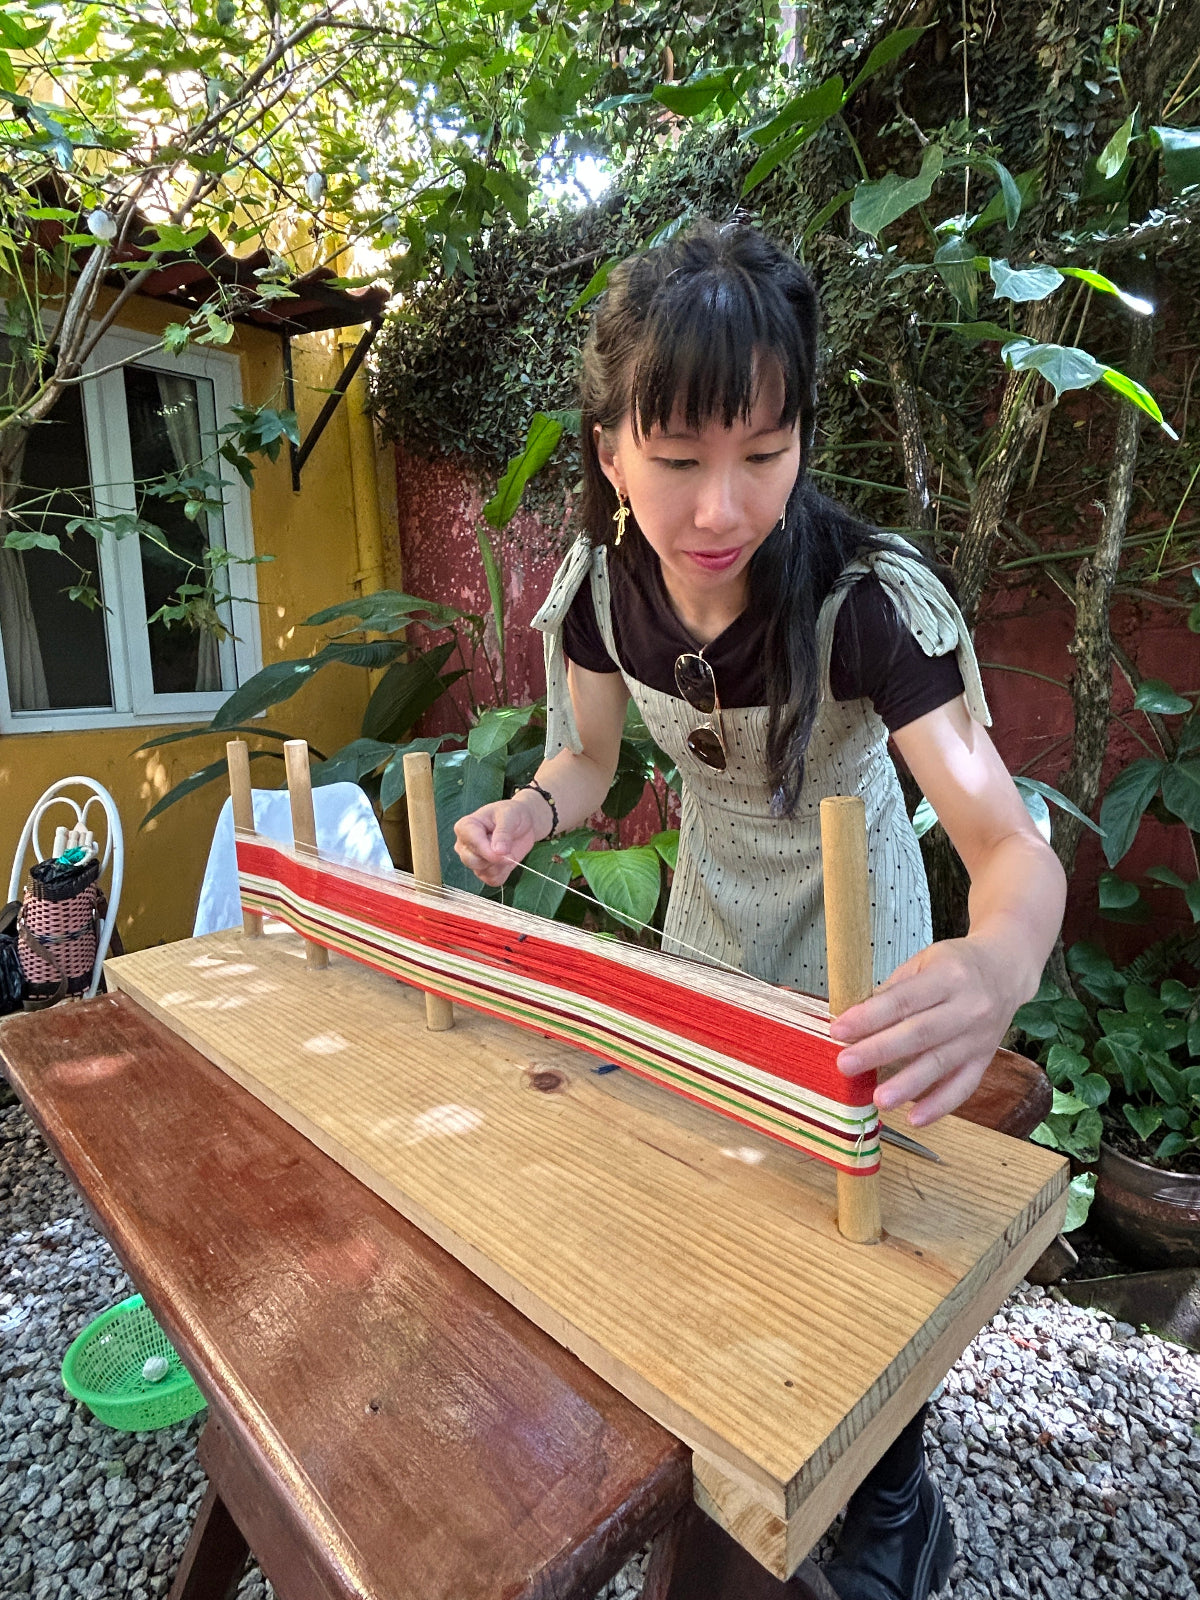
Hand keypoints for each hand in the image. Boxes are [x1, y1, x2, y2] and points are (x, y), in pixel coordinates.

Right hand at [453, 795, 543, 886]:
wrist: (523, 823)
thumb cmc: (511, 814)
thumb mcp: (509, 816)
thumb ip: (503, 833)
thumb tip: (498, 852)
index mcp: (465, 827)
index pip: (470, 844)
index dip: (487, 850)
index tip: (503, 850)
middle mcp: (464, 845)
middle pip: (472, 861)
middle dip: (494, 858)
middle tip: (508, 849)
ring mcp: (473, 860)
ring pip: (482, 872)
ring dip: (500, 865)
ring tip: (508, 850)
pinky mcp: (485, 872)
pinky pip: (492, 880)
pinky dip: (503, 872)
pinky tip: (507, 860)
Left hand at [828, 937, 1022, 1126]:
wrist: (1007, 969)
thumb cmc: (958, 965)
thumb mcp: (924, 963)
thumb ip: (893, 991)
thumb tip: (855, 1020)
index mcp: (948, 976)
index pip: (903, 1000)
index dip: (869, 1017)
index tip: (839, 1031)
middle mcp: (968, 1007)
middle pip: (919, 1034)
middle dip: (879, 1051)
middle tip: (846, 1064)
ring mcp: (979, 1037)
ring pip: (940, 1064)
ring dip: (907, 1085)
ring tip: (879, 1099)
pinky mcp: (985, 1059)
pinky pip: (963, 1086)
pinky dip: (940, 1105)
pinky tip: (915, 1118)